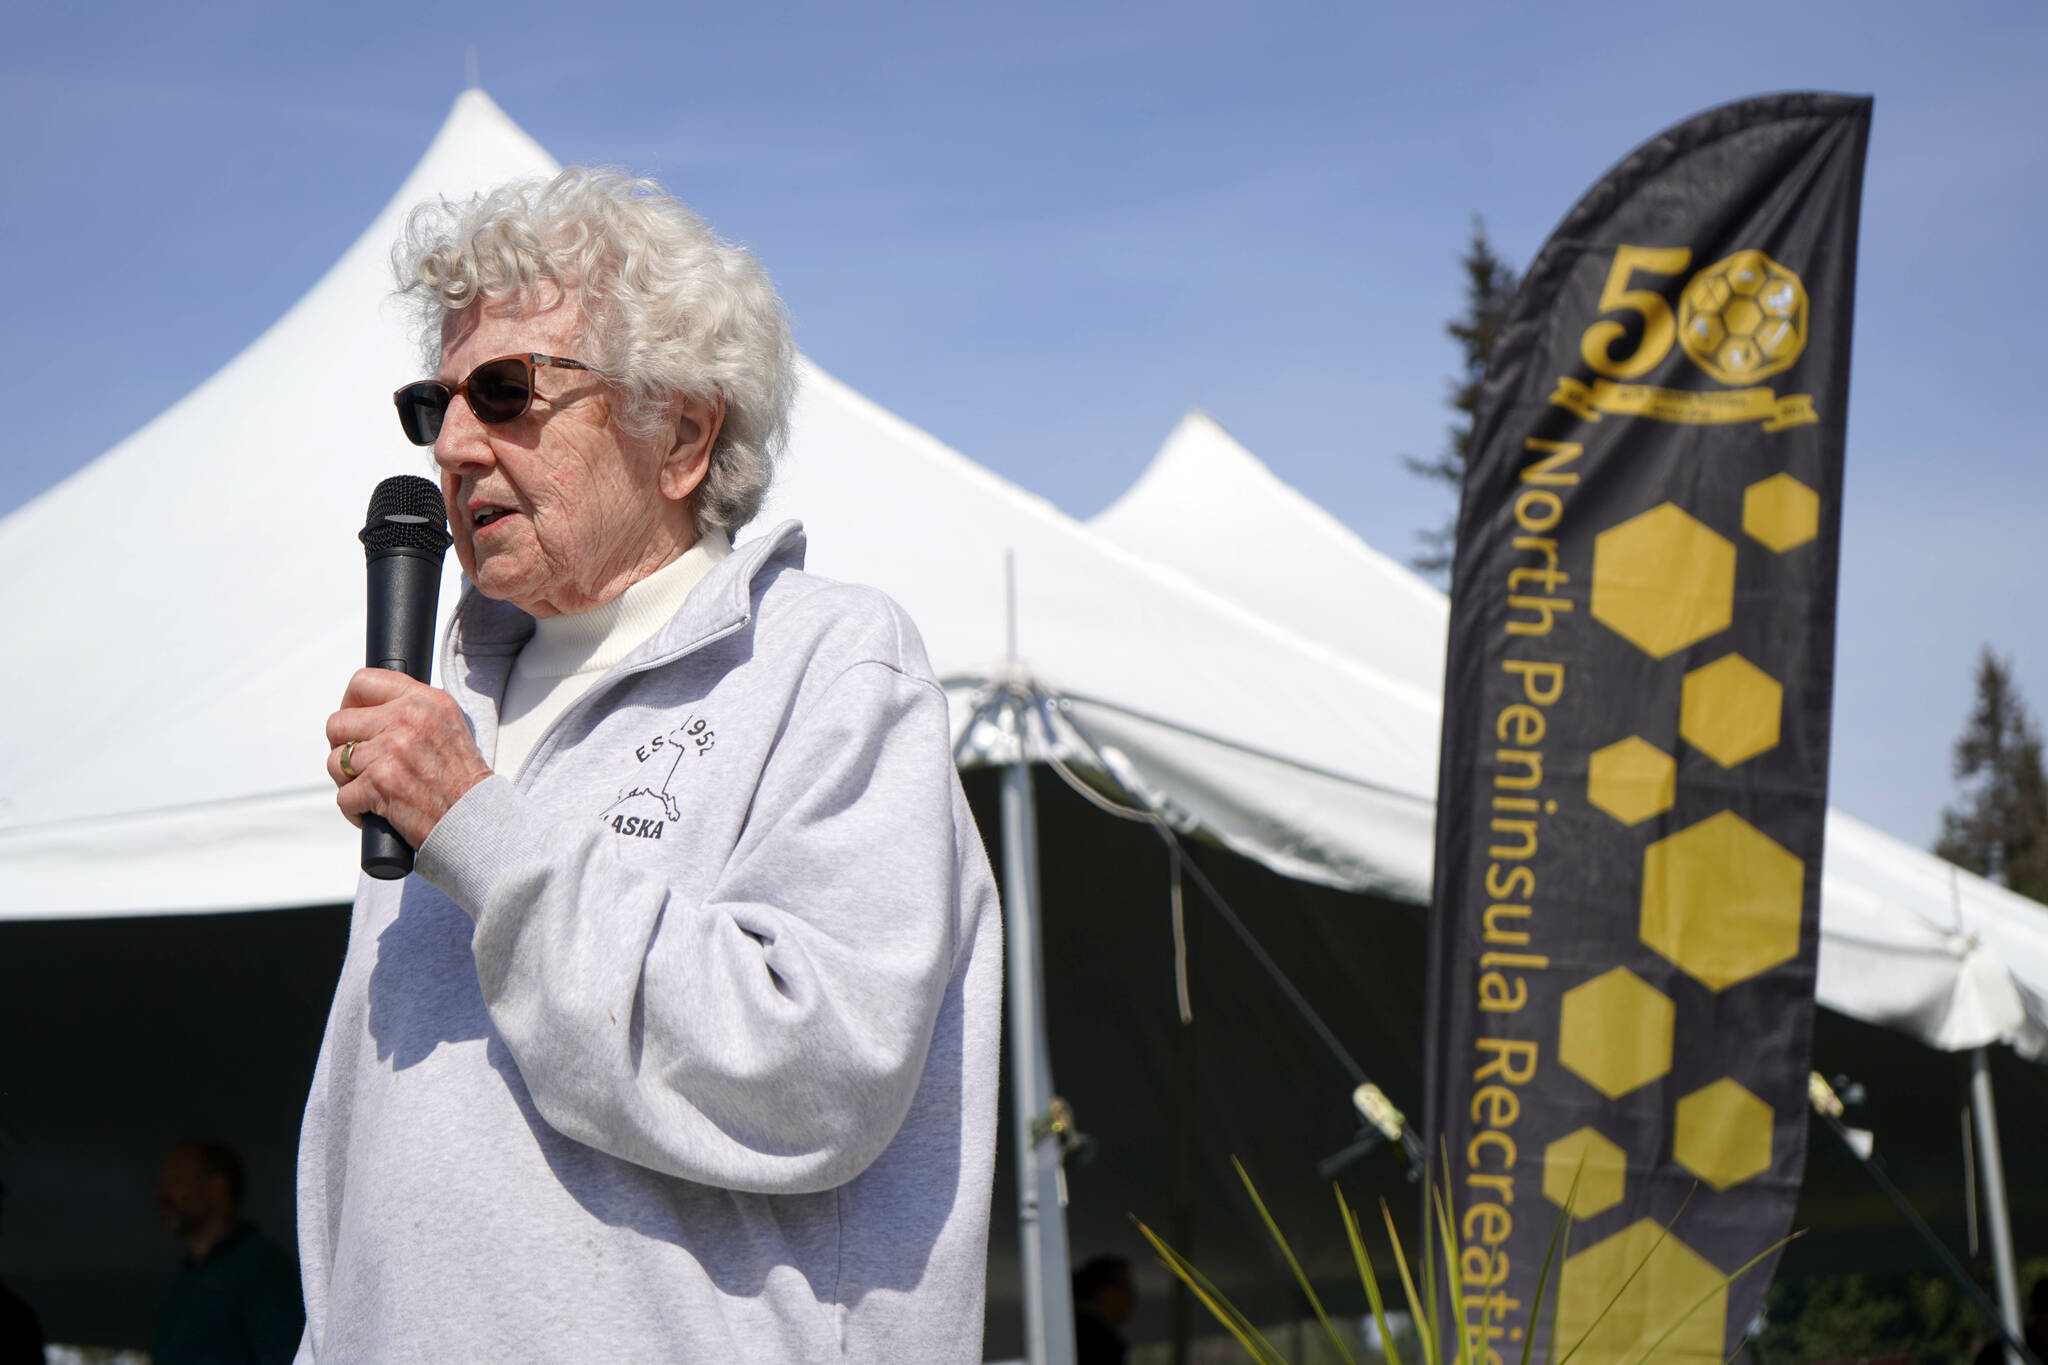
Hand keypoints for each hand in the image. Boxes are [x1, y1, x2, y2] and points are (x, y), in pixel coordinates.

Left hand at [325, 669, 491, 847]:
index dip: (350, 703)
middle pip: (338, 723)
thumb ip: (413, 711)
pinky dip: (354, 809)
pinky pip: (343, 796)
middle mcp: (408, 720)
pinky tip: (374, 810)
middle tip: (363, 762)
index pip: (364, 682)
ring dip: (348, 780)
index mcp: (425, 701)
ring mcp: (391, 751)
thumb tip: (371, 709)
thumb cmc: (463, 780)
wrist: (476, 818)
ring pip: (335, 761)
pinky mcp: (379, 784)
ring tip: (371, 788)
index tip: (354, 721)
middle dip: (343, 746)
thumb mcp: (449, 725)